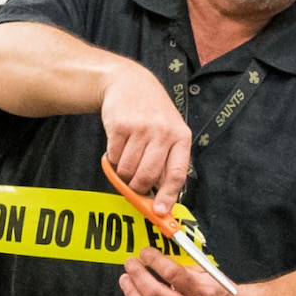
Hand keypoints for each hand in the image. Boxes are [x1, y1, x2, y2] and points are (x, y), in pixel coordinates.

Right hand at [100, 63, 190, 214]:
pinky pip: (114, 158)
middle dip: (138, 188)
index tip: (160, 212)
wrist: (129, 82)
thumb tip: (162, 200)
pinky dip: (114, 159)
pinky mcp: (120, 125)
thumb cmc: (152, 114)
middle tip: (134, 185)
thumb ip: (167, 163)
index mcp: (180, 137)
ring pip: (128, 170)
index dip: (168, 196)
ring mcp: (141, 128)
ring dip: (124, 173)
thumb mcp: (169, 133)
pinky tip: (119, 146)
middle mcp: (163, 132)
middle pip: (148, 177)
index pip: (176, 174)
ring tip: (127, 160)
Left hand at [119, 247, 249, 295]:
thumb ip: (182, 267)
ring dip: (130, 293)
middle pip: (154, 294)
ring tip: (125, 280)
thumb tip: (155, 259)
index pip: (172, 273)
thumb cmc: (219, 293)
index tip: (145, 252)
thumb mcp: (207, 274)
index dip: (154, 260)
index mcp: (202, 293)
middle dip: (137, 275)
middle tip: (130, 264)